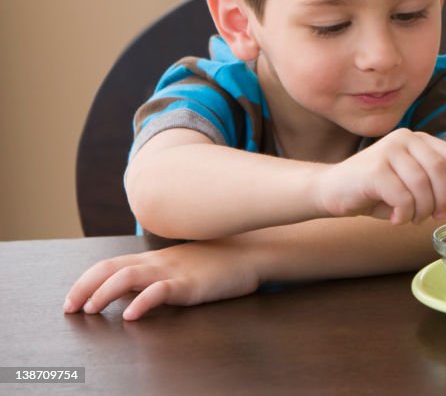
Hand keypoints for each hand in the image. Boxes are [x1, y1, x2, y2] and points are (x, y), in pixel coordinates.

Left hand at [63, 241, 260, 320]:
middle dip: (84, 288)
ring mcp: (173, 272)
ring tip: (92, 311)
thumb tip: (129, 293)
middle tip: (70, 309)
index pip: (109, 264)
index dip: (85, 281)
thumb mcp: (181, 266)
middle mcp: (157, 263)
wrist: (252, 253)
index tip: (71, 300)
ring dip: (103, 294)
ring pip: (127, 277)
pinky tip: (132, 315)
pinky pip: (161, 291)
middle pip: (109, 268)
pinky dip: (142, 302)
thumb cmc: (219, 262)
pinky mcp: (190, 285)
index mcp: (154, 259)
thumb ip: (156, 276)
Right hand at [316, 128, 445, 223]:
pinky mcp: (374, 168)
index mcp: (420, 140)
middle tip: (434, 216)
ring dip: (421, 210)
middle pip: (441, 172)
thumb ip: (436, 186)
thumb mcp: (412, 184)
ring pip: (422, 186)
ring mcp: (389, 151)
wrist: (333, 189)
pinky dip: (405, 213)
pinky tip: (397, 218)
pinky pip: (403, 196)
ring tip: (411, 217)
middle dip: (443, 200)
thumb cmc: (377, 191)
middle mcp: (406, 139)